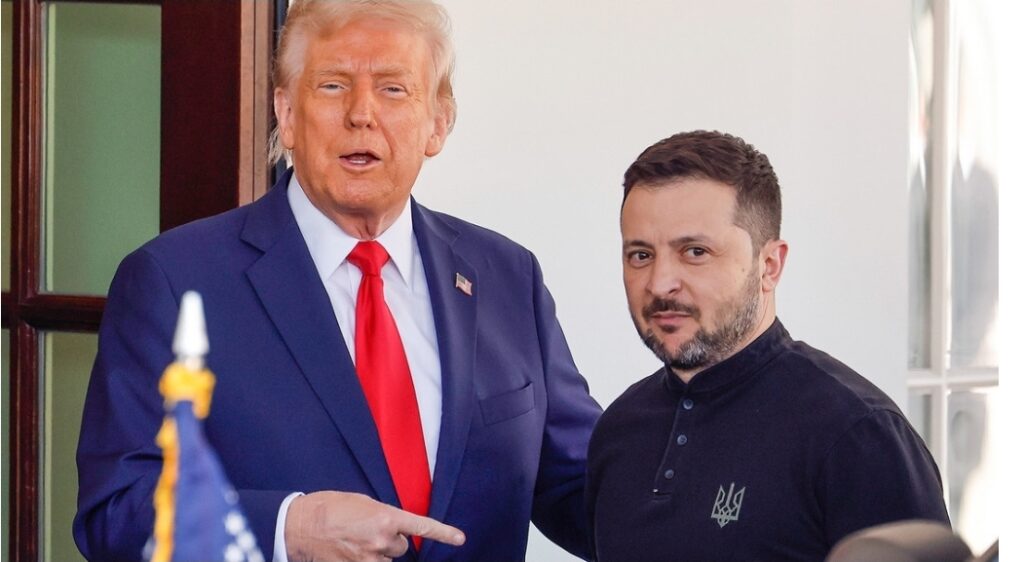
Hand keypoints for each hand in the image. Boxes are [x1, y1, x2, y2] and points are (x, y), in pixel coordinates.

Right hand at [285, 491, 465, 561]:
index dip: (443, 533)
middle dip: (390, 541)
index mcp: (386, 517)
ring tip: (355, 543)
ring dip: (378, 555)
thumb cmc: (329, 508)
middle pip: (401, 547)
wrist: (301, 525)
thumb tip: (393, 527)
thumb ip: (383, 515)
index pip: (422, 526)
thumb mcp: (362, 503)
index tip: (460, 539)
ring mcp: (369, 559)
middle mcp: (382, 540)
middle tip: (367, 532)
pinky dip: (367, 561)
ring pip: (387, 560)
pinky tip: (352, 552)